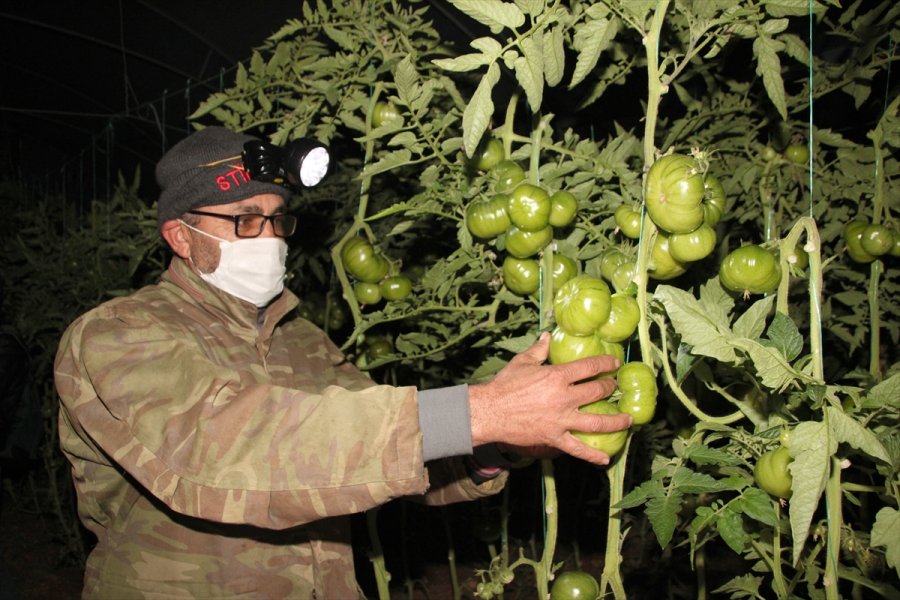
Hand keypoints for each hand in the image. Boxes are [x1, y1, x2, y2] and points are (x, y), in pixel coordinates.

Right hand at [468, 332, 631, 464]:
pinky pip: (578, 448)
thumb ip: (538, 350)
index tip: (614, 366)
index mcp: (557, 376)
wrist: (490, 411)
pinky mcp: (555, 437)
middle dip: (610, 389)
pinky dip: (593, 455)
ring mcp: (562, 419)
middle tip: (616, 389)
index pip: (590, 367)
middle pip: (597, 392)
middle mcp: (564, 397)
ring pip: (597, 422)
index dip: (606, 365)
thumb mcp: (522, 363)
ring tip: (628, 420)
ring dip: (616, 421)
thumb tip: (547, 336)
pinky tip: (605, 458)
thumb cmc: (504, 385)